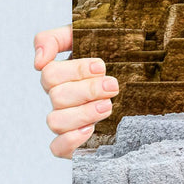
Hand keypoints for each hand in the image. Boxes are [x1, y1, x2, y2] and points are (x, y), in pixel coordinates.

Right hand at [34, 25, 118, 158]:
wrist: (145, 80)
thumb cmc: (114, 56)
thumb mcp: (90, 35)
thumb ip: (56, 38)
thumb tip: (38, 61)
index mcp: (62, 75)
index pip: (50, 73)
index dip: (75, 70)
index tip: (101, 66)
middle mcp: (61, 98)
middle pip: (57, 96)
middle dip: (87, 90)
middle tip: (112, 86)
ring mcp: (67, 121)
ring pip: (55, 121)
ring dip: (83, 113)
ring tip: (108, 106)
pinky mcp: (76, 142)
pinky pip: (57, 148)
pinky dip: (70, 140)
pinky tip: (90, 130)